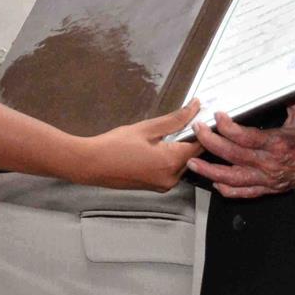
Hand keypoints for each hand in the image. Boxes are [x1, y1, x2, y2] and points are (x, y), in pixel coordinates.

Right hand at [83, 99, 201, 190]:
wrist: (92, 165)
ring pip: (182, 164)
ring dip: (178, 150)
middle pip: (192, 156)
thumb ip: (175, 119)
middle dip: (189, 139)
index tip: (201, 118)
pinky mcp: (155, 187)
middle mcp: (171, 177)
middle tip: (182, 123)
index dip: (202, 130)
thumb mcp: (147, 128)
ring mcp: (163, 185)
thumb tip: (195, 107)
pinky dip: (168, 159)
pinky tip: (155, 148)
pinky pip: (171, 171)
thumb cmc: (115, 146)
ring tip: (165, 135)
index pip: (200, 145)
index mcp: (171, 161)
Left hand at [187, 103, 294, 197]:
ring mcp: (267, 178)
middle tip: (197, 131)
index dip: (228, 127)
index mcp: (277, 144)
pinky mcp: (268, 189)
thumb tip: (279, 83)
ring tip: (193, 163)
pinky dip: (228, 189)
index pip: (246, 137)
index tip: (217, 116)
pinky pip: (245, 192)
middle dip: (211, 143)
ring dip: (210, 170)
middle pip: (233, 155)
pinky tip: (215, 183)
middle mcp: (269, 163)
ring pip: (233, 178)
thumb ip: (288, 101)